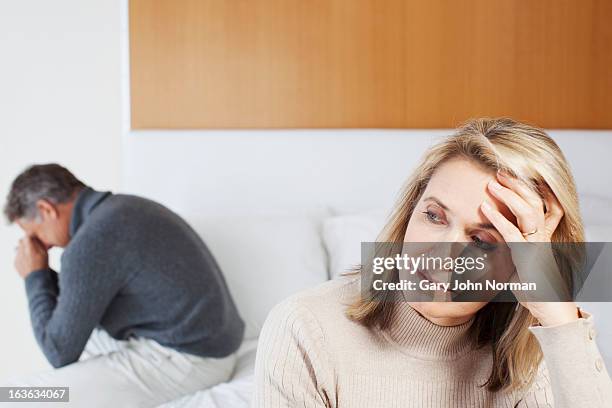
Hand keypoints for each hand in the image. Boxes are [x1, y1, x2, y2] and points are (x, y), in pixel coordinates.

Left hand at [14, 237, 48, 278]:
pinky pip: (17, 256)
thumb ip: (39, 244)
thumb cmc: (43, 266)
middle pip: (21, 241)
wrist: (36, 279)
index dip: (30, 235)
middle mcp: (22, 253)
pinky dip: (21, 256)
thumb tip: (35, 238)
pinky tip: (28, 261)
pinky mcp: (15, 263)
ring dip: (23, 249)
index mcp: (30, 250)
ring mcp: (17, 258)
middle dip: (26, 241)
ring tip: (30, 254)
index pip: (27, 236)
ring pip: (18, 248)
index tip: (33, 236)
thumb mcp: (45, 254)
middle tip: (32, 244)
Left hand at [480, 171, 578, 326]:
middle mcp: (543, 236)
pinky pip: (513, 232)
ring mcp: (538, 244)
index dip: (533, 188)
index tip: (515, 176)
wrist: (549, 309)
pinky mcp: (528, 256)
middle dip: (518, 184)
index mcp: (543, 235)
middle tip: (500, 171)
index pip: (543, 205)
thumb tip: (487, 242)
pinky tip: (484, 209)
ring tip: (492, 183)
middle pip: (536, 201)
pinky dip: (497, 218)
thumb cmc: (533, 289)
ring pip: (528, 211)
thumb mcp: (519, 263)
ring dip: (508, 195)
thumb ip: (508, 250)